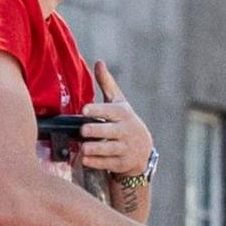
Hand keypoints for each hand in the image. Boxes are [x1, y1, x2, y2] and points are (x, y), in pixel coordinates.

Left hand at [81, 61, 153, 176]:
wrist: (142, 149)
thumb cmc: (123, 121)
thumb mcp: (118, 103)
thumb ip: (107, 84)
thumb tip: (98, 61)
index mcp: (123, 114)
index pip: (110, 111)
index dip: (97, 110)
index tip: (84, 110)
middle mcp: (126, 131)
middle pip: (110, 131)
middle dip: (97, 131)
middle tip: (83, 130)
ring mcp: (125, 148)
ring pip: (110, 149)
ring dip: (96, 149)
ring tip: (83, 148)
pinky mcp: (122, 162)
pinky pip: (108, 163)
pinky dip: (96, 162)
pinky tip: (84, 159)